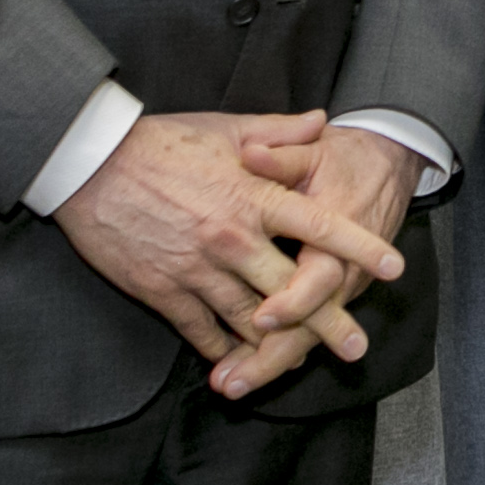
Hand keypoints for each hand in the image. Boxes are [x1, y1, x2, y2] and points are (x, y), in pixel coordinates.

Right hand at [51, 111, 405, 366]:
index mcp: (254, 197)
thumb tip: (321, 121)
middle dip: (327, 322)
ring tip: (301, 363)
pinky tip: (239, 363)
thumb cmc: (161, 142)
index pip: (320, 227)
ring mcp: (197, 269)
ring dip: (276, 346)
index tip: (394, 267)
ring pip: (248, 320)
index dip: (360, 247)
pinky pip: (201, 331)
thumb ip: (279, 132)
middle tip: (356, 346)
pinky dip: (223, 350)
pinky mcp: (163, 290)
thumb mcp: (226, 128)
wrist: (90, 165)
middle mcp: (232, 238)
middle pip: (292, 290)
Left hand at [208, 124, 430, 397]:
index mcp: (338, 230)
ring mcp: (340, 285)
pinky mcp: (333, 292)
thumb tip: (251, 153)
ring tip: (228, 385)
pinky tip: (244, 368)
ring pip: (309, 335)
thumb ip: (281, 156)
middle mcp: (343, 268)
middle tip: (232, 382)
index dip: (294, 301)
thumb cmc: (345, 156)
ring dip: (268, 362)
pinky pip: (307, 329)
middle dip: (272, 356)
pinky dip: (278, 351)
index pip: (320, 276)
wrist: (388, 162)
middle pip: (312, 325)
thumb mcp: (314, 150)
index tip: (261, 317)